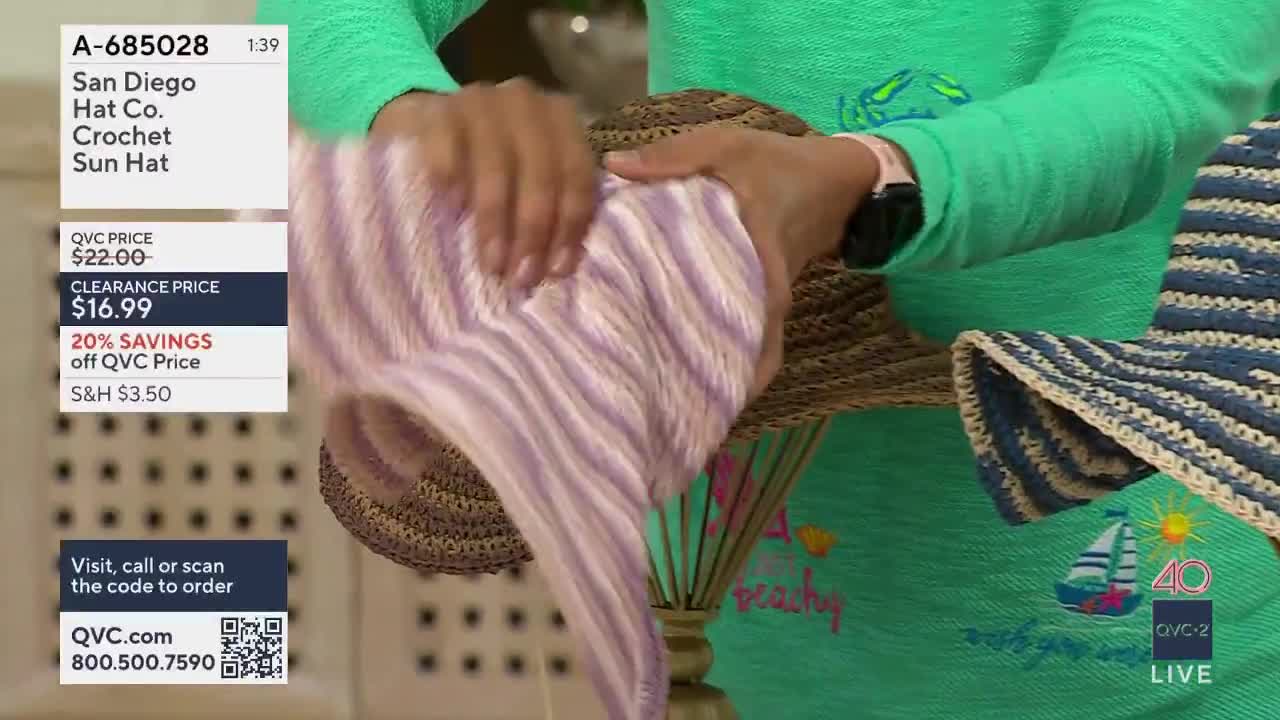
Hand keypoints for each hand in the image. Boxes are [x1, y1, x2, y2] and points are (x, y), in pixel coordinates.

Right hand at [371, 78, 597, 286]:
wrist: (428, 123)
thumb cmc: (490, 163)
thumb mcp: (529, 176)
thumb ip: (552, 205)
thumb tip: (559, 266)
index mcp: (561, 118)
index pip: (576, 174)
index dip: (569, 226)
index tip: (556, 270)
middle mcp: (527, 101)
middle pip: (541, 172)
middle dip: (533, 230)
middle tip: (521, 275)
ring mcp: (482, 100)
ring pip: (498, 164)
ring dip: (496, 219)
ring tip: (492, 262)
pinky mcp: (439, 108)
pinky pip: (450, 146)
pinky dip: (453, 179)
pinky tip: (453, 210)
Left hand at [604, 129, 880, 398]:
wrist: (832, 182)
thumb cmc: (779, 165)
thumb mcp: (729, 146)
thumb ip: (673, 156)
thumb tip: (613, 166)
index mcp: (760, 263)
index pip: (744, 324)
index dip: (714, 360)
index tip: (668, 380)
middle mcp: (765, 299)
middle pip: (733, 353)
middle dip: (694, 378)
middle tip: (639, 394)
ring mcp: (763, 307)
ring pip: (733, 352)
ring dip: (699, 371)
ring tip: (645, 391)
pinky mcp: (755, 305)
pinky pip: (735, 340)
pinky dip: (711, 356)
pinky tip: (669, 369)